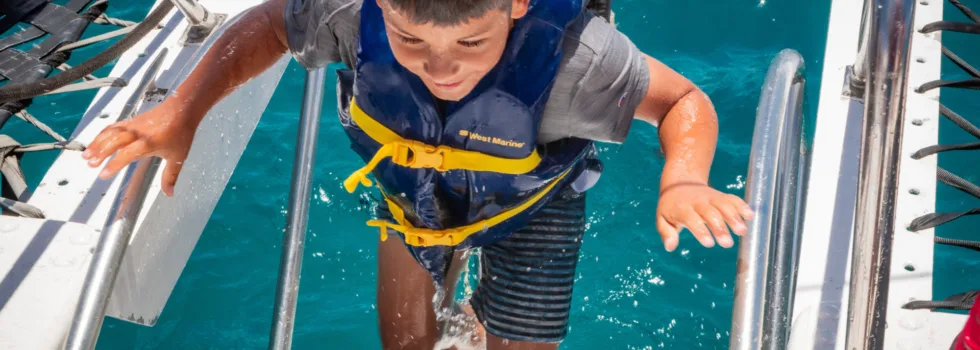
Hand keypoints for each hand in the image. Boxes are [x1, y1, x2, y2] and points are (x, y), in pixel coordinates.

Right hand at [81, 99, 196, 196]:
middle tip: (89, 164)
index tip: (103, 174)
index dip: (114, 164)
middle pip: (114, 142)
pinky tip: (95, 142)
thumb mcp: (177, 157)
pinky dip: (102, 134)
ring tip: (86, 155)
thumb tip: (169, 194)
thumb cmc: (181, 134)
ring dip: (97, 143)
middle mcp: (137, 134)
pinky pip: (113, 127)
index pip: (127, 154)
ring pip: (111, 133)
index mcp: (148, 143)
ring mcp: (133, 126)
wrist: (182, 109)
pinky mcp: (131, 121)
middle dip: (101, 152)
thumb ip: (170, 176)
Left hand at [655, 183, 753, 250]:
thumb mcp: (662, 219)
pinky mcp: (721, 196)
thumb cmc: (671, 207)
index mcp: (682, 208)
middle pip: (710, 212)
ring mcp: (711, 197)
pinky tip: (750, 216)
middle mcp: (698, 202)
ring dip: (734, 217)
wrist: (680, 183)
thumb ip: (666, 232)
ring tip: (742, 231)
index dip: (700, 230)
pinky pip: (732, 198)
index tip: (709, 243)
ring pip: (723, 204)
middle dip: (719, 227)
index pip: (691, 218)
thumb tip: (669, 247)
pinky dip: (741, 205)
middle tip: (727, 243)